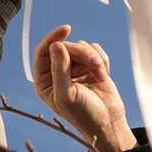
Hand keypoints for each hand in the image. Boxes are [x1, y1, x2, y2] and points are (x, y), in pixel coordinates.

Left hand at [34, 26, 136, 151]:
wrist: (109, 122)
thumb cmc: (84, 114)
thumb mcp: (67, 95)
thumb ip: (60, 70)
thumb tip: (56, 45)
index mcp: (44, 80)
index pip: (43, 51)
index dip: (53, 38)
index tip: (66, 30)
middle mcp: (57, 72)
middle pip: (66, 46)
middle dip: (82, 53)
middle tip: (95, 65)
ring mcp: (75, 68)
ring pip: (82, 46)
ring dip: (93, 59)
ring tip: (100, 76)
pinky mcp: (91, 66)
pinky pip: (95, 50)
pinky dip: (101, 60)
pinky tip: (103, 76)